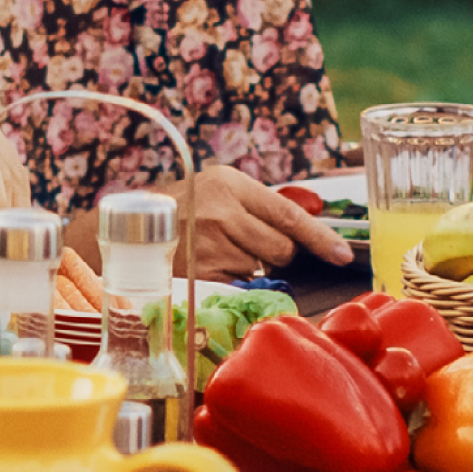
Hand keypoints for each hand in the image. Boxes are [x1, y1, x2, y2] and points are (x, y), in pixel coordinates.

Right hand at [165, 163, 353, 278]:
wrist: (129, 227)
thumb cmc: (184, 205)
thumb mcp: (219, 188)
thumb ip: (259, 206)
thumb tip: (305, 233)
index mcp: (231, 185)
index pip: (289, 216)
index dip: (321, 238)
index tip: (343, 255)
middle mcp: (222, 214)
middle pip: (282, 249)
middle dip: (277, 253)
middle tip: (250, 243)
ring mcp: (209, 248)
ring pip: (259, 270)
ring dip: (249, 266)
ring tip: (219, 251)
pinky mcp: (199, 276)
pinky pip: (238, 286)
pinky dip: (232, 281)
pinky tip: (210, 265)